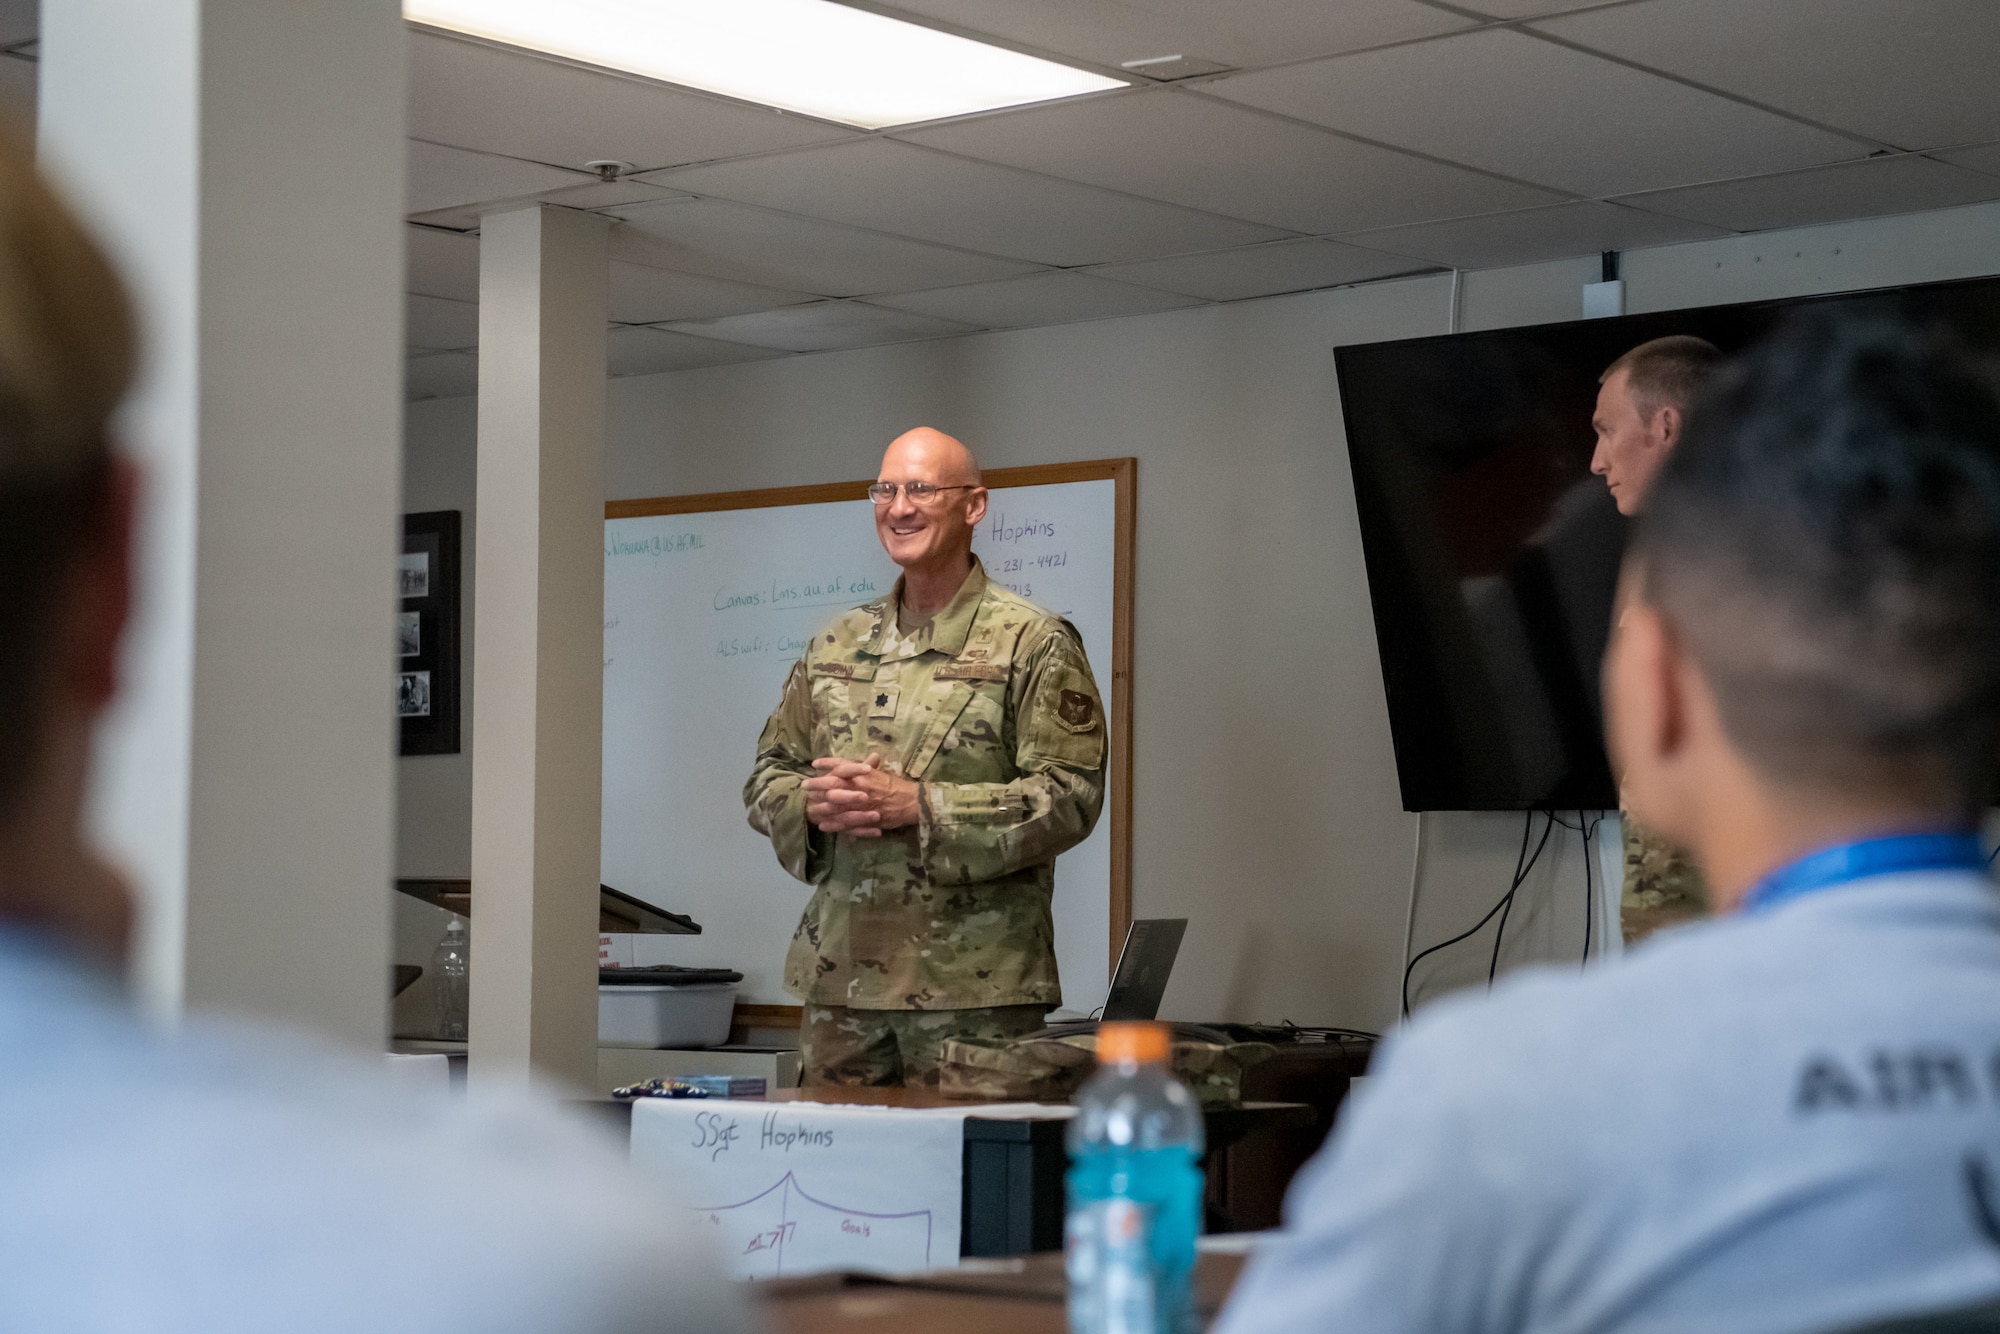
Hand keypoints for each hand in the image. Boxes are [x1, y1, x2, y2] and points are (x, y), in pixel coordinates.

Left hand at [802, 752, 921, 836]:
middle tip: (804, 786)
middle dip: (816, 785)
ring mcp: (861, 805)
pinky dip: (833, 824)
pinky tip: (823, 825)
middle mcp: (860, 787)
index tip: (814, 764)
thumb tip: (867, 756)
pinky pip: (845, 823)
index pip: (841, 766)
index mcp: (864, 774)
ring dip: (820, 806)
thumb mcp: (881, 773)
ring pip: (835, 806)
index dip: (827, 764)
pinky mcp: (864, 820)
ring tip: (809, 807)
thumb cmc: (897, 786)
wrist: (912, 803)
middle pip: (833, 785)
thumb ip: (869, 767)